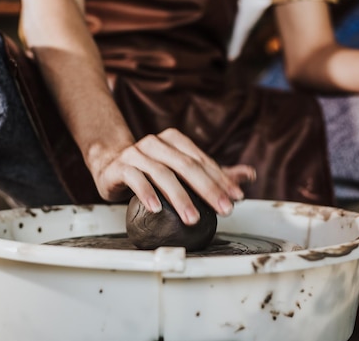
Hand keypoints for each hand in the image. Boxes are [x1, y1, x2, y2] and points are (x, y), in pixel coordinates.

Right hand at [89, 128, 255, 224]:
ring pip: (163, 174)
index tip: (237, 198)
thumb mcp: (181, 169)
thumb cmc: (150, 169)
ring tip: (193, 218)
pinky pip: (135, 179)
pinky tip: (156, 208)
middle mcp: (155, 143)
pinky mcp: (120, 167)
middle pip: (187, 166)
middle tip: (224, 210)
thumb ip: (213, 173)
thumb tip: (249, 175)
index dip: (222, 179)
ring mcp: (136, 153)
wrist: (109, 164)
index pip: (202, 160)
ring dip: (180, 198)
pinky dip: (147, 193)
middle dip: (208, 189)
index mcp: (174, 140)